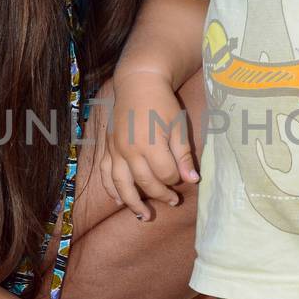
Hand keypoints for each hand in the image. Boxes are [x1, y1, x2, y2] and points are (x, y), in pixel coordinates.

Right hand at [101, 72, 198, 220]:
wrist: (138, 82)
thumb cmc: (162, 103)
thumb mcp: (178, 126)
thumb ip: (184, 155)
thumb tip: (193, 180)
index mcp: (150, 144)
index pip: (164, 174)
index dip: (175, 180)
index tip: (182, 179)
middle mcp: (129, 150)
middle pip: (145, 182)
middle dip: (160, 195)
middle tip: (173, 202)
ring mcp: (115, 150)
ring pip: (120, 184)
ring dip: (132, 203)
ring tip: (143, 216)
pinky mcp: (107, 147)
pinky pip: (105, 174)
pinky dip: (111, 189)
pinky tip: (119, 200)